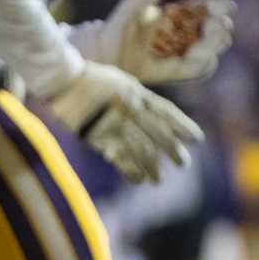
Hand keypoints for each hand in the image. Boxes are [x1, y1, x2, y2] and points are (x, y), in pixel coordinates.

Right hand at [45, 61, 203, 183]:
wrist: (61, 79)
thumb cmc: (91, 79)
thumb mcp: (122, 82)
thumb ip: (138, 98)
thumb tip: (157, 117)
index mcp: (138, 93)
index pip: (167, 112)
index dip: (183, 126)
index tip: (197, 140)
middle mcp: (131, 108)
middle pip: (159, 134)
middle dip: (173, 151)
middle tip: (183, 164)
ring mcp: (114, 122)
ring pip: (141, 149)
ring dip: (152, 167)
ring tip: (158, 180)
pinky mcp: (97, 135)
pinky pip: (119, 157)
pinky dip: (130, 170)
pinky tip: (138, 179)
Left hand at [85, 0, 235, 84]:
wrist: (103, 57)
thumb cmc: (118, 27)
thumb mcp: (134, 3)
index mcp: (174, 16)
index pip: (201, 10)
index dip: (216, 7)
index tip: (229, 7)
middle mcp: (179, 34)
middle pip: (208, 30)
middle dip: (219, 28)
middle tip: (221, 26)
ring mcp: (178, 52)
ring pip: (206, 49)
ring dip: (213, 46)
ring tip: (214, 40)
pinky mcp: (174, 71)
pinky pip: (196, 70)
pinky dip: (204, 64)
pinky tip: (203, 57)